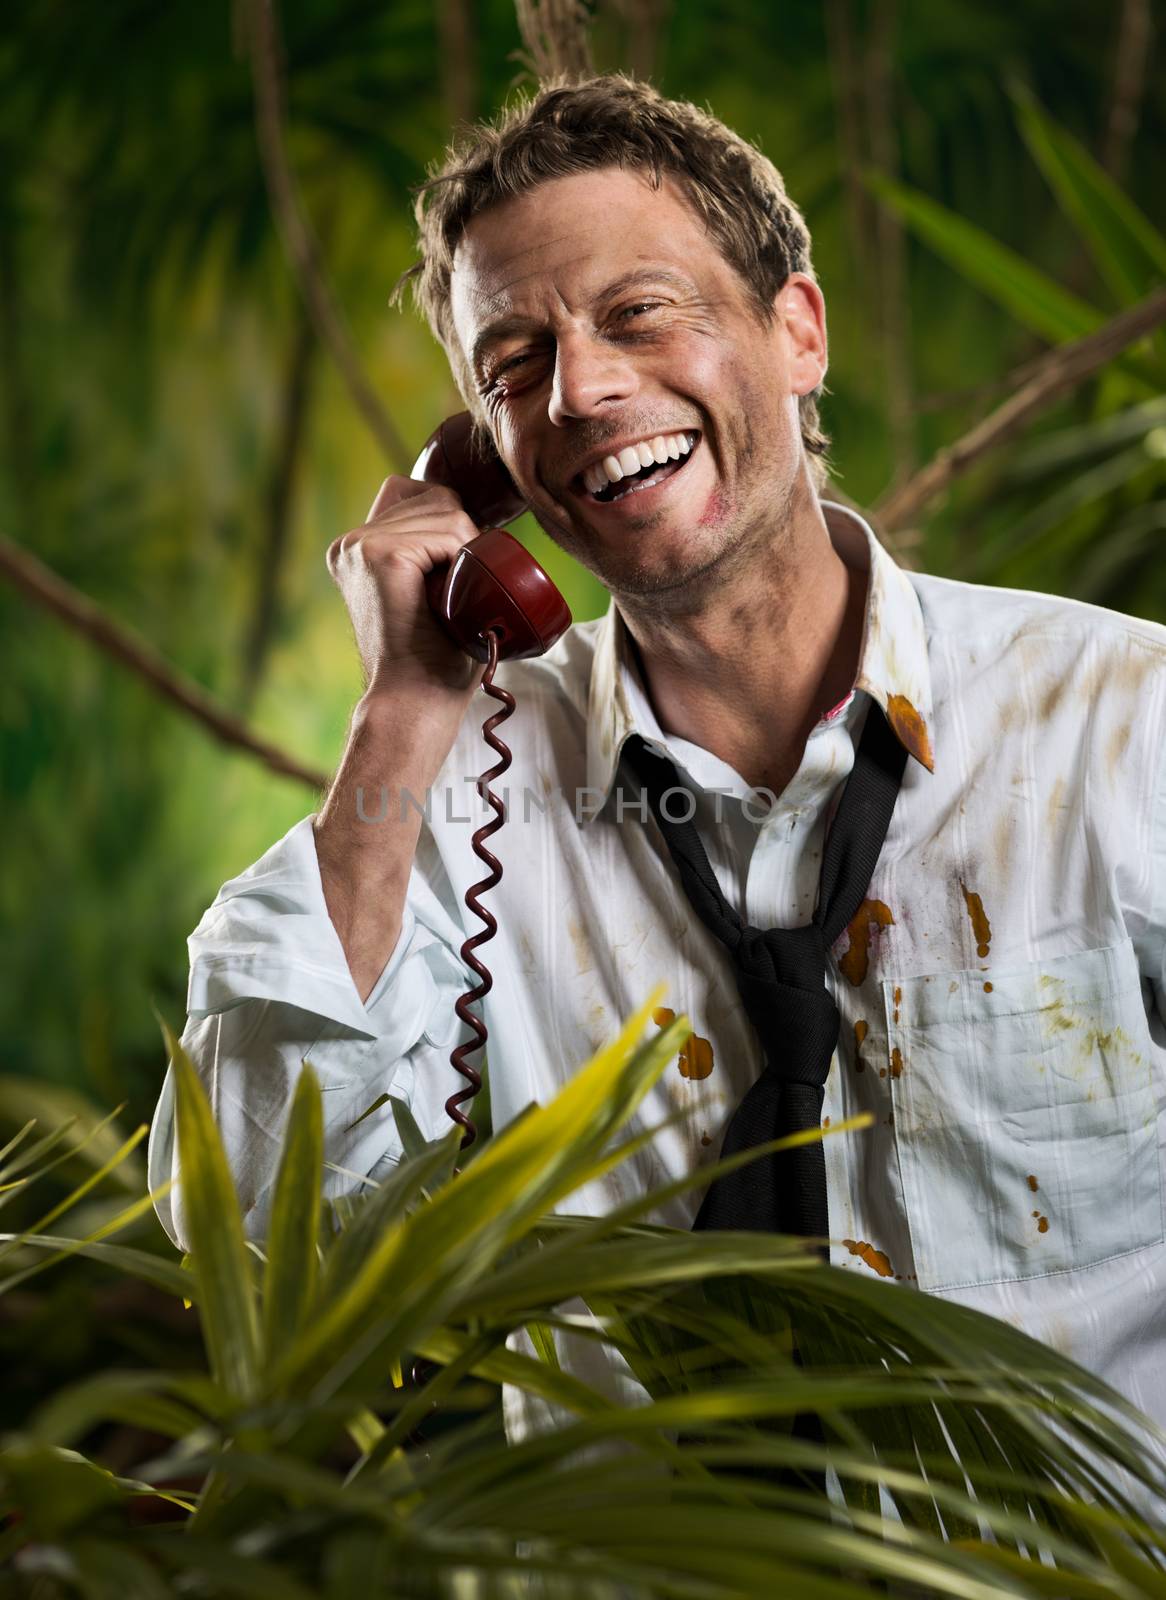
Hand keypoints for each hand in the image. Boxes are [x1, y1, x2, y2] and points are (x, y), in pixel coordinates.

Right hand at [326, 475, 484, 700]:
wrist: (416, 699)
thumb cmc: (436, 657)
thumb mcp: (430, 591)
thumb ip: (430, 552)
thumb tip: (470, 517)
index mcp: (356, 548)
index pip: (418, 494)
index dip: (450, 522)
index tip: (457, 569)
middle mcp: (350, 542)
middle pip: (437, 498)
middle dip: (463, 538)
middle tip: (457, 594)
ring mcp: (360, 544)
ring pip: (447, 512)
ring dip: (467, 552)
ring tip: (452, 598)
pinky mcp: (379, 553)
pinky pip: (449, 532)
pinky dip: (464, 560)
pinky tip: (451, 595)